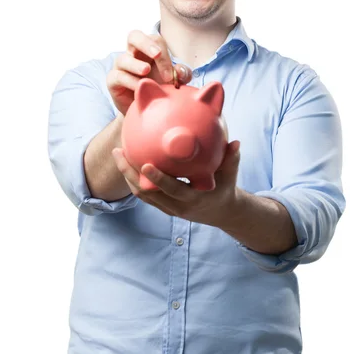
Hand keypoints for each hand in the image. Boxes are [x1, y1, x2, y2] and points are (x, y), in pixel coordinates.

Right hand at [107, 30, 191, 115]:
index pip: (155, 41)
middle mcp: (133, 54)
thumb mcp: (174, 82)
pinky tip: (139, 87)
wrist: (145, 110)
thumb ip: (181, 75)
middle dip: (146, 43)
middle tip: (157, 54)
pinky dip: (130, 81)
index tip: (170, 74)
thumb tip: (180, 70)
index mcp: (149, 49)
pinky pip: (118, 76)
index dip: (164, 54)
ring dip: (136, 64)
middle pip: (134, 36)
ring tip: (146, 71)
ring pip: (123, 58)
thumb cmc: (159, 90)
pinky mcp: (113, 81)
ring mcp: (121, 66)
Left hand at [111, 140, 241, 226]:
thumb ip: (231, 159)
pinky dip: (132, 178)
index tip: (145, 164)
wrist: (221, 212)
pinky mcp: (162, 206)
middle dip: (129, 173)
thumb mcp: (230, 176)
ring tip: (118, 152)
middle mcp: (177, 206)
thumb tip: (235, 142)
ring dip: (126, 174)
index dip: (158, 179)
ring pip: (141, 193)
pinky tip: (127, 159)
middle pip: (147, 192)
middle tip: (119, 151)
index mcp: (193, 199)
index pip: (172, 190)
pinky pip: (143, 193)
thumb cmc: (225, 188)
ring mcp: (167, 208)